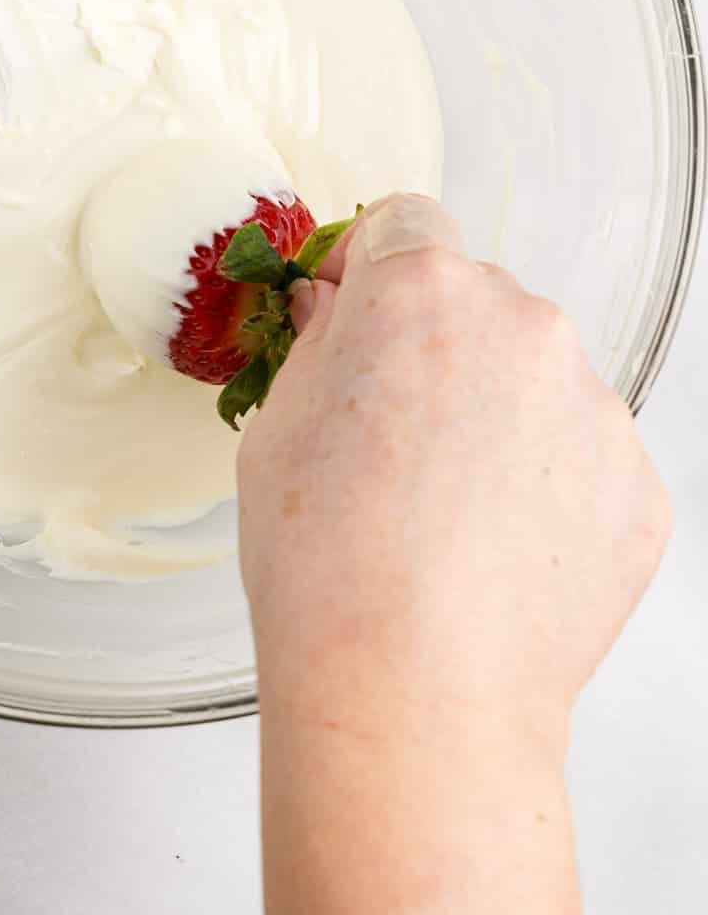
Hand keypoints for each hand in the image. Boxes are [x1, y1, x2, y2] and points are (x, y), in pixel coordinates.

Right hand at [238, 193, 669, 761]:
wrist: (413, 691)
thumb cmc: (327, 568)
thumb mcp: (277, 433)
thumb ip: (319, 347)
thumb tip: (338, 311)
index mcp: (421, 293)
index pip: (405, 223)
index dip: (370, 265)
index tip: (352, 312)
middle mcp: (523, 327)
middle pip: (476, 304)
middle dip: (433, 350)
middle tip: (389, 442)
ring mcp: (593, 407)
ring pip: (536, 385)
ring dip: (496, 422)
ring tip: (442, 521)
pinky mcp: (636, 486)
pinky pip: (583, 462)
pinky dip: (545, 494)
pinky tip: (492, 559)